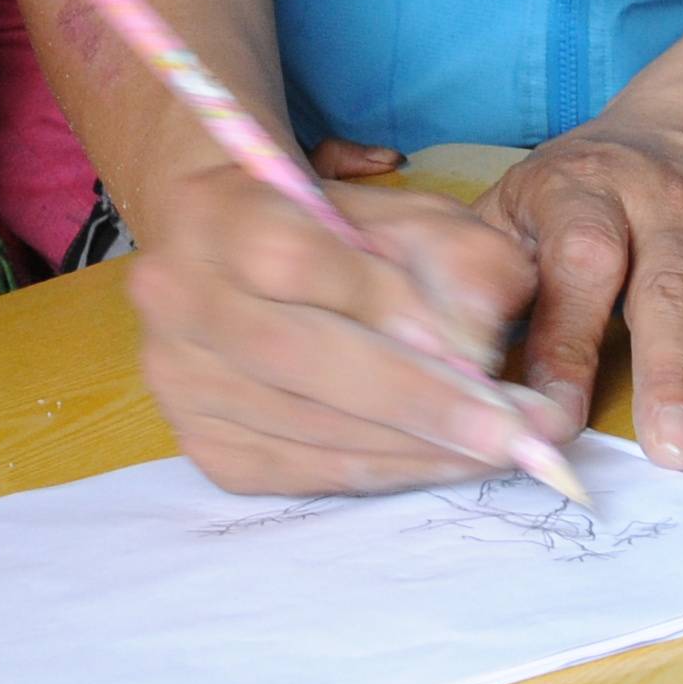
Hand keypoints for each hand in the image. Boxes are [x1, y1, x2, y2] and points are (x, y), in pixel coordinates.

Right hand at [124, 152, 553, 499]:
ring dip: (411, 448)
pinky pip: (299, 471)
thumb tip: (478, 349)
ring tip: (496, 451)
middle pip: (292, 355)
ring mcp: (177, 376)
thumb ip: (456, 260)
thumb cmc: (339, 233)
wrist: (242, 258)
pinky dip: (379, 472)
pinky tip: (436, 461)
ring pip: (301, 425)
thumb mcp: (411, 217)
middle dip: (414, 399)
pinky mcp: (199, 441)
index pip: (294, 259)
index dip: (383, 304)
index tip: (474, 348)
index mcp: (214, 211)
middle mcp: (173, 294)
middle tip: (509, 434)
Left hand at [486, 105, 682, 471]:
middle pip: (672, 291)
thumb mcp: (514, 208)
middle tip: (671, 451)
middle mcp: (664, 204)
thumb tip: (450, 371)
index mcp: (583, 188)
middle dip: (672, 374)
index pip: (581, 263)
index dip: (568, 343)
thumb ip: (483, 281)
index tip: (555, 417)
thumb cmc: (577, 197)